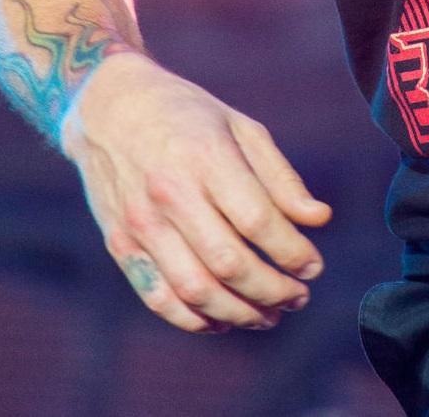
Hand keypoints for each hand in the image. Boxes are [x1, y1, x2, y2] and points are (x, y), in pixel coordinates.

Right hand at [59, 52, 332, 333]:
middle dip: (273, 290)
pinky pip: (159, 298)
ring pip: (196, 290)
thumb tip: (320, 219)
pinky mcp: (120, 245)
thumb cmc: (187, 115)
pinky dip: (194, 320)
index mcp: (206, 157)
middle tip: (298, 297)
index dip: (292, 252)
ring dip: (239, 313)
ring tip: (269, 316)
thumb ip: (280, 177)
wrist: (108, 109)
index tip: (314, 268)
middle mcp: (170, 193)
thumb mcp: (240, 127)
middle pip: (230, 263)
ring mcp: (141, 223)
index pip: (258, 221)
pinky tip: (222, 320)